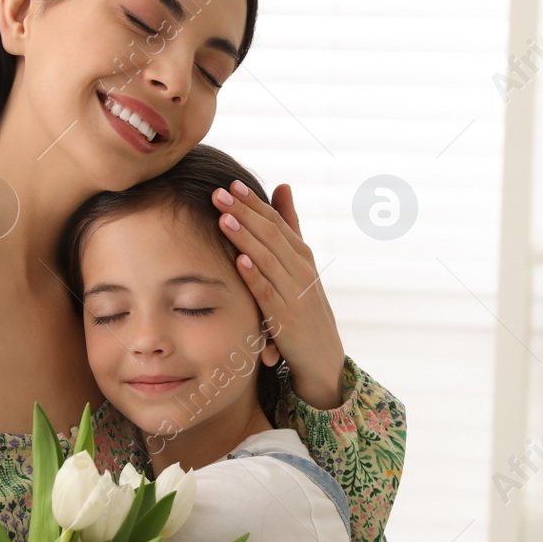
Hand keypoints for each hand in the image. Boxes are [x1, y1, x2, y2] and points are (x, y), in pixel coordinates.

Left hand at [212, 181, 346, 407]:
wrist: (323, 358)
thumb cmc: (306, 307)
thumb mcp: (299, 265)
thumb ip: (290, 227)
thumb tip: (283, 185)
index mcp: (301, 256)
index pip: (276, 222)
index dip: (254, 203)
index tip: (231, 184)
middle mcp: (301, 270)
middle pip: (271, 235)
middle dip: (245, 213)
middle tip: (219, 193)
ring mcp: (296, 294)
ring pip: (268, 259)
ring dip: (246, 238)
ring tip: (224, 218)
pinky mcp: (287, 319)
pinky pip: (268, 294)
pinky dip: (255, 276)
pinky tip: (239, 260)